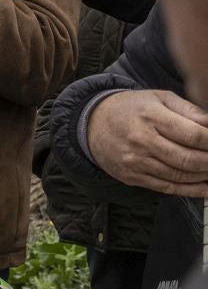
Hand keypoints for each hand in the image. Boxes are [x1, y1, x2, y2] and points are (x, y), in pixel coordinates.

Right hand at [87, 89, 207, 194]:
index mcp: (150, 116)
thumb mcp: (159, 98)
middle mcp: (141, 140)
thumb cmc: (132, 108)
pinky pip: (167, 187)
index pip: (193, 134)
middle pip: (189, 159)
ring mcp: (135, 161)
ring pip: (180, 176)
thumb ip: (189, 110)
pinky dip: (191, 190)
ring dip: (204, 176)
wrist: (93, 124)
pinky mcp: (132, 176)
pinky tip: (205, 187)